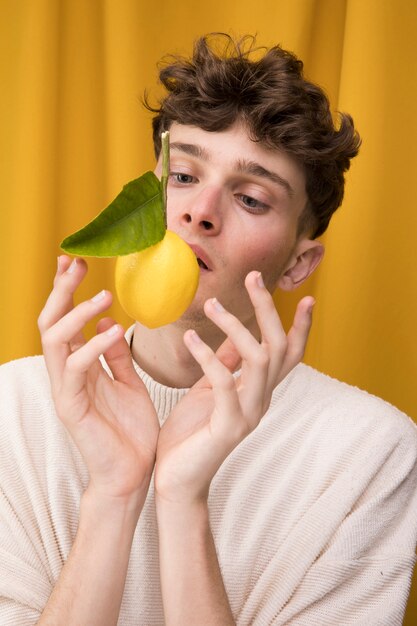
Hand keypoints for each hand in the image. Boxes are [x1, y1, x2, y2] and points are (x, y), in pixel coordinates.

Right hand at [38, 256, 159, 507]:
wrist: (132, 474)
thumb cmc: (130, 430)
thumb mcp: (128, 383)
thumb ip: (116, 356)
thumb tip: (108, 323)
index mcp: (79, 366)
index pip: (66, 320)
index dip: (68, 290)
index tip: (80, 262)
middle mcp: (66, 374)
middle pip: (50, 322)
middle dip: (62, 290)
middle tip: (78, 262)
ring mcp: (65, 390)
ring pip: (54, 340)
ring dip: (77, 312)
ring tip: (103, 294)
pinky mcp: (71, 407)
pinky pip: (75, 368)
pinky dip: (92, 346)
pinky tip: (112, 331)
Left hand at [154, 270, 313, 504]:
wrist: (175, 480)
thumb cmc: (190, 434)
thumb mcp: (209, 391)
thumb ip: (226, 366)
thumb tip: (235, 338)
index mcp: (258, 391)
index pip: (288, 355)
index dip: (300, 327)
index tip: (306, 297)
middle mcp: (261, 401)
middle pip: (277, 347)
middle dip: (268, 310)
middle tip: (253, 277)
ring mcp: (248, 414)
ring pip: (257, 359)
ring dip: (236, 326)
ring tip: (212, 304)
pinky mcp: (228, 426)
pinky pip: (224, 382)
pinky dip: (208, 356)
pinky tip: (191, 339)